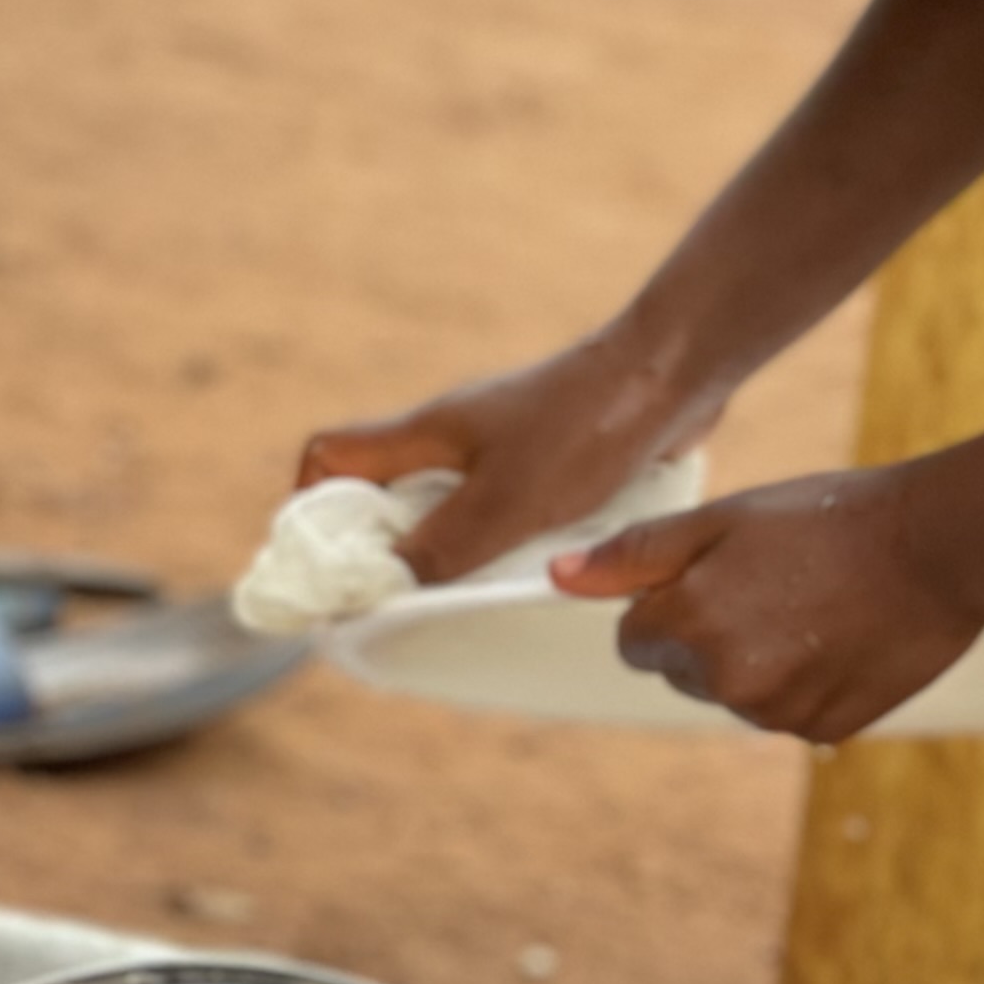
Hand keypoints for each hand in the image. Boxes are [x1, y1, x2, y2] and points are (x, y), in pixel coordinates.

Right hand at [294, 322, 717, 587]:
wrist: (671, 375)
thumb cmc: (586, 426)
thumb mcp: (508, 499)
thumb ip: (443, 545)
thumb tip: (381, 588)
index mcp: (426, 432)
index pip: (329, 457)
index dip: (312, 510)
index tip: (328, 569)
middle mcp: (453, 436)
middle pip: (382, 492)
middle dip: (379, 551)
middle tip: (396, 608)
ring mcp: (500, 446)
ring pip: (444, 507)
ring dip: (443, 554)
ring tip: (458, 605)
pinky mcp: (546, 461)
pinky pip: (500, 511)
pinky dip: (497, 547)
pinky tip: (524, 582)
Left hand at [550, 468, 983, 743]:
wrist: (938, 546)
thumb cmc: (828, 518)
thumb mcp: (722, 519)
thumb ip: (633, 555)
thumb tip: (558, 578)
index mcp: (690, 627)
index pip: (634, 639)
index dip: (671, 600)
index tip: (720, 570)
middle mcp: (729, 684)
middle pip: (683, 670)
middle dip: (711, 632)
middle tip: (774, 580)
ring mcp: (780, 715)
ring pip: (736, 693)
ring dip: (759, 658)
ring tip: (814, 603)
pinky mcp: (826, 730)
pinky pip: (789, 712)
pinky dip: (805, 681)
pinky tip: (841, 636)